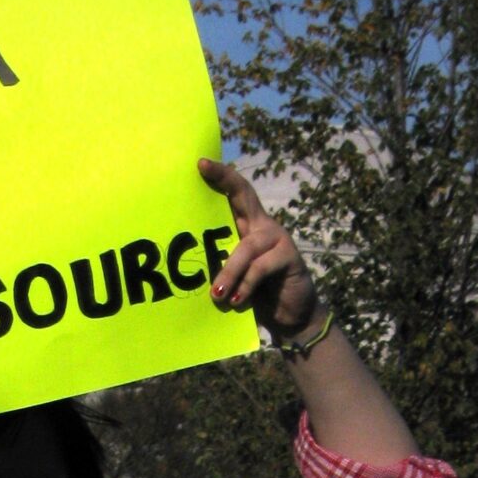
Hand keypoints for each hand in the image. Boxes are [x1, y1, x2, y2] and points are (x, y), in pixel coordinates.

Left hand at [199, 163, 320, 338]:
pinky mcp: (289, 256)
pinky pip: (261, 267)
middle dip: (223, 180)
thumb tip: (186, 269)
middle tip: (202, 169)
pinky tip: (236, 300)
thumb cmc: (257, 294)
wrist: (291, 314)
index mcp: (248, 226)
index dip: (220, 177)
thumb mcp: (235, 278)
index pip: (234, 194)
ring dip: (229, 271)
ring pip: (247, 247)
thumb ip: (220, 266)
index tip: (200, 164)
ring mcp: (277, 238)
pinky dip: (246, 284)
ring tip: (216, 294)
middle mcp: (262, 225)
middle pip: (244, 195)